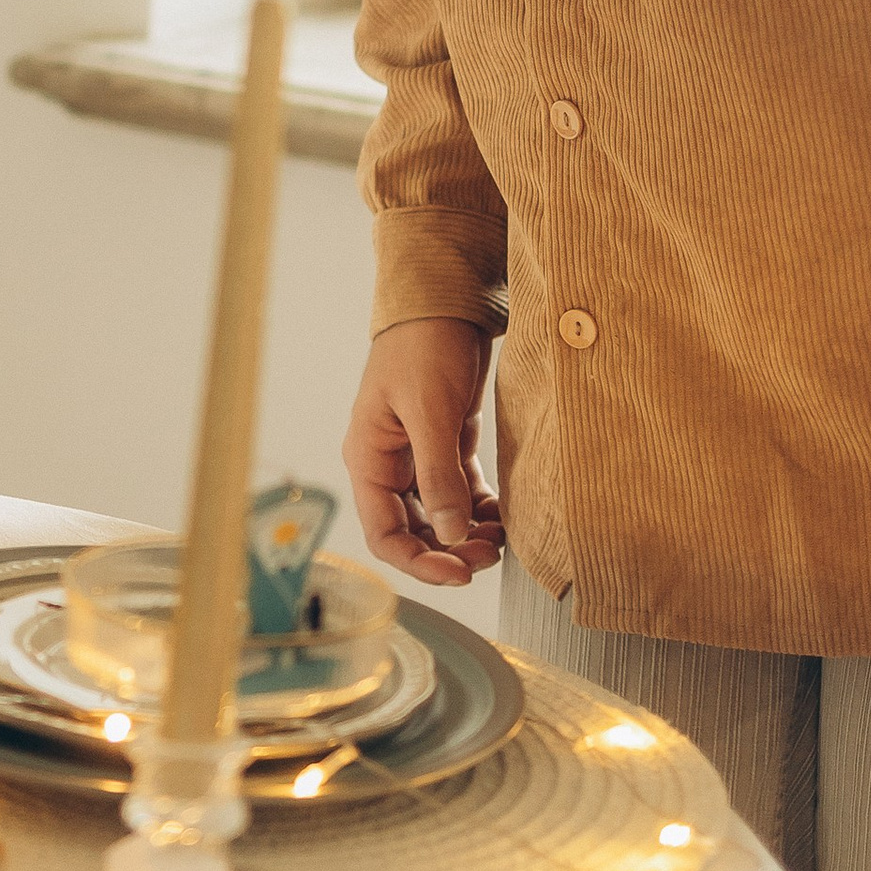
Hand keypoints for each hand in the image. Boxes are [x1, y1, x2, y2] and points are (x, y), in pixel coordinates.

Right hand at [343, 318, 506, 585]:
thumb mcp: (431, 412)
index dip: (420, 562)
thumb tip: (450, 536)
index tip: (460, 573)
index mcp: (369, 458)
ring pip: (441, 515)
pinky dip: (479, 509)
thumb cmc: (424, 345)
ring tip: (500, 538)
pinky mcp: (446, 442)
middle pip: (415, 530)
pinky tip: (502, 515)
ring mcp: (418, 454)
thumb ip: (439, 476)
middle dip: (449, 550)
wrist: (446, 297)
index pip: (385, 533)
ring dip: (467, 533)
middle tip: (489, 557)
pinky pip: (460, 491)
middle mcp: (389, 463)